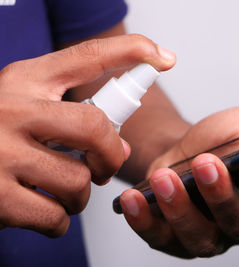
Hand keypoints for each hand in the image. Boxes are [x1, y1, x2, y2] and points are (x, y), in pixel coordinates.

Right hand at [0, 34, 174, 236]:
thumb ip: (70, 115)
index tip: (163, 57)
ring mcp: (0, 152)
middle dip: (110, 155)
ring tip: (61, 190)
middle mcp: (11, 109)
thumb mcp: (22, 104)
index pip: (87, 56)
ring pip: (78, 180)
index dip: (131, 51)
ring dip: (79, 194)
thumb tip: (122, 146)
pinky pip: (55, 216)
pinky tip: (43, 210)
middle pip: (95, 128)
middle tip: (102, 166)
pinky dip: (59, 220)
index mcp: (24, 82)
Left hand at [120, 88, 238, 257]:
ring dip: (182, 208)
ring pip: (200, 236)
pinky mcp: (173, 238)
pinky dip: (145, 220)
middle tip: (210, 163)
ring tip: (166, 177)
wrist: (182, 157)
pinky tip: (133, 199)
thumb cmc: (220, 143)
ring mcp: (207, 235)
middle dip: (225, 195)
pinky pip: (159, 237)